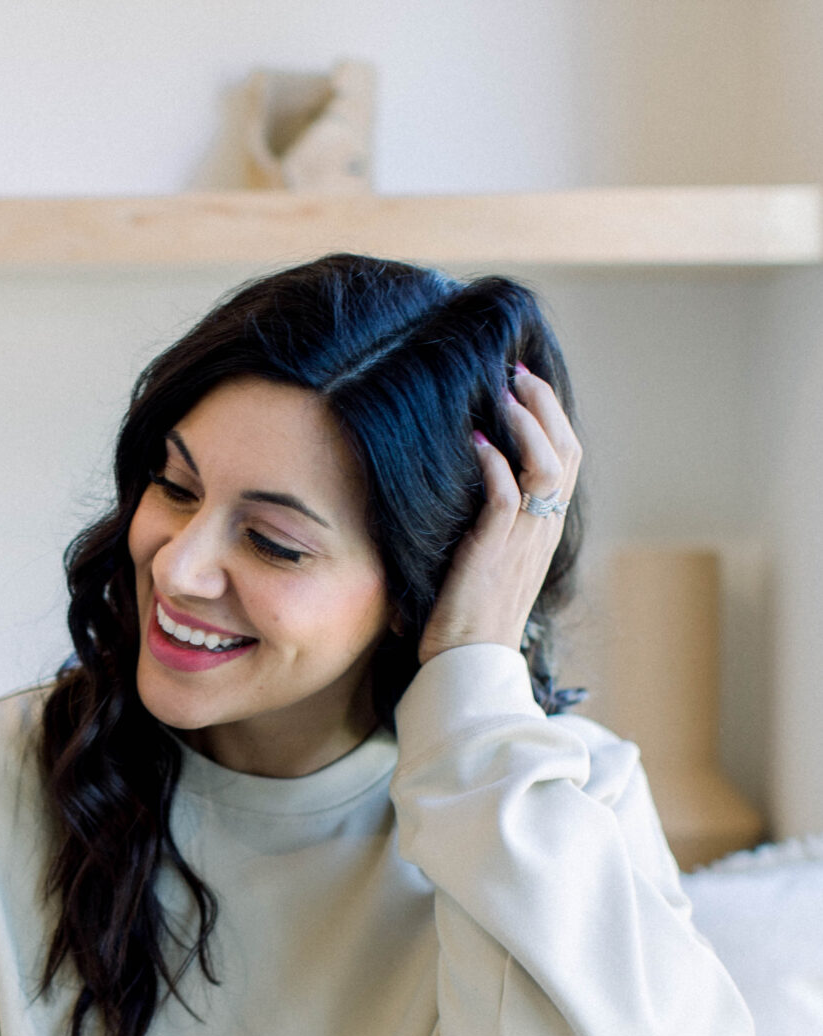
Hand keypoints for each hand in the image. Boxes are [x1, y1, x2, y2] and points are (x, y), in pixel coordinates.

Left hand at [417, 364, 581, 665]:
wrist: (467, 665)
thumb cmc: (467, 615)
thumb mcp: (490, 558)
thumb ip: (493, 521)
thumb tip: (473, 477)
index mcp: (544, 530)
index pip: (568, 460)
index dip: (554, 417)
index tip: (528, 383)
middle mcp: (542, 531)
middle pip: (567, 452)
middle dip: (544, 404)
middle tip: (518, 370)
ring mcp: (522, 542)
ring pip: (546, 466)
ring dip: (526, 424)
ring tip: (502, 393)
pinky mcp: (494, 553)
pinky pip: (505, 496)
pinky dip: (493, 462)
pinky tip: (474, 441)